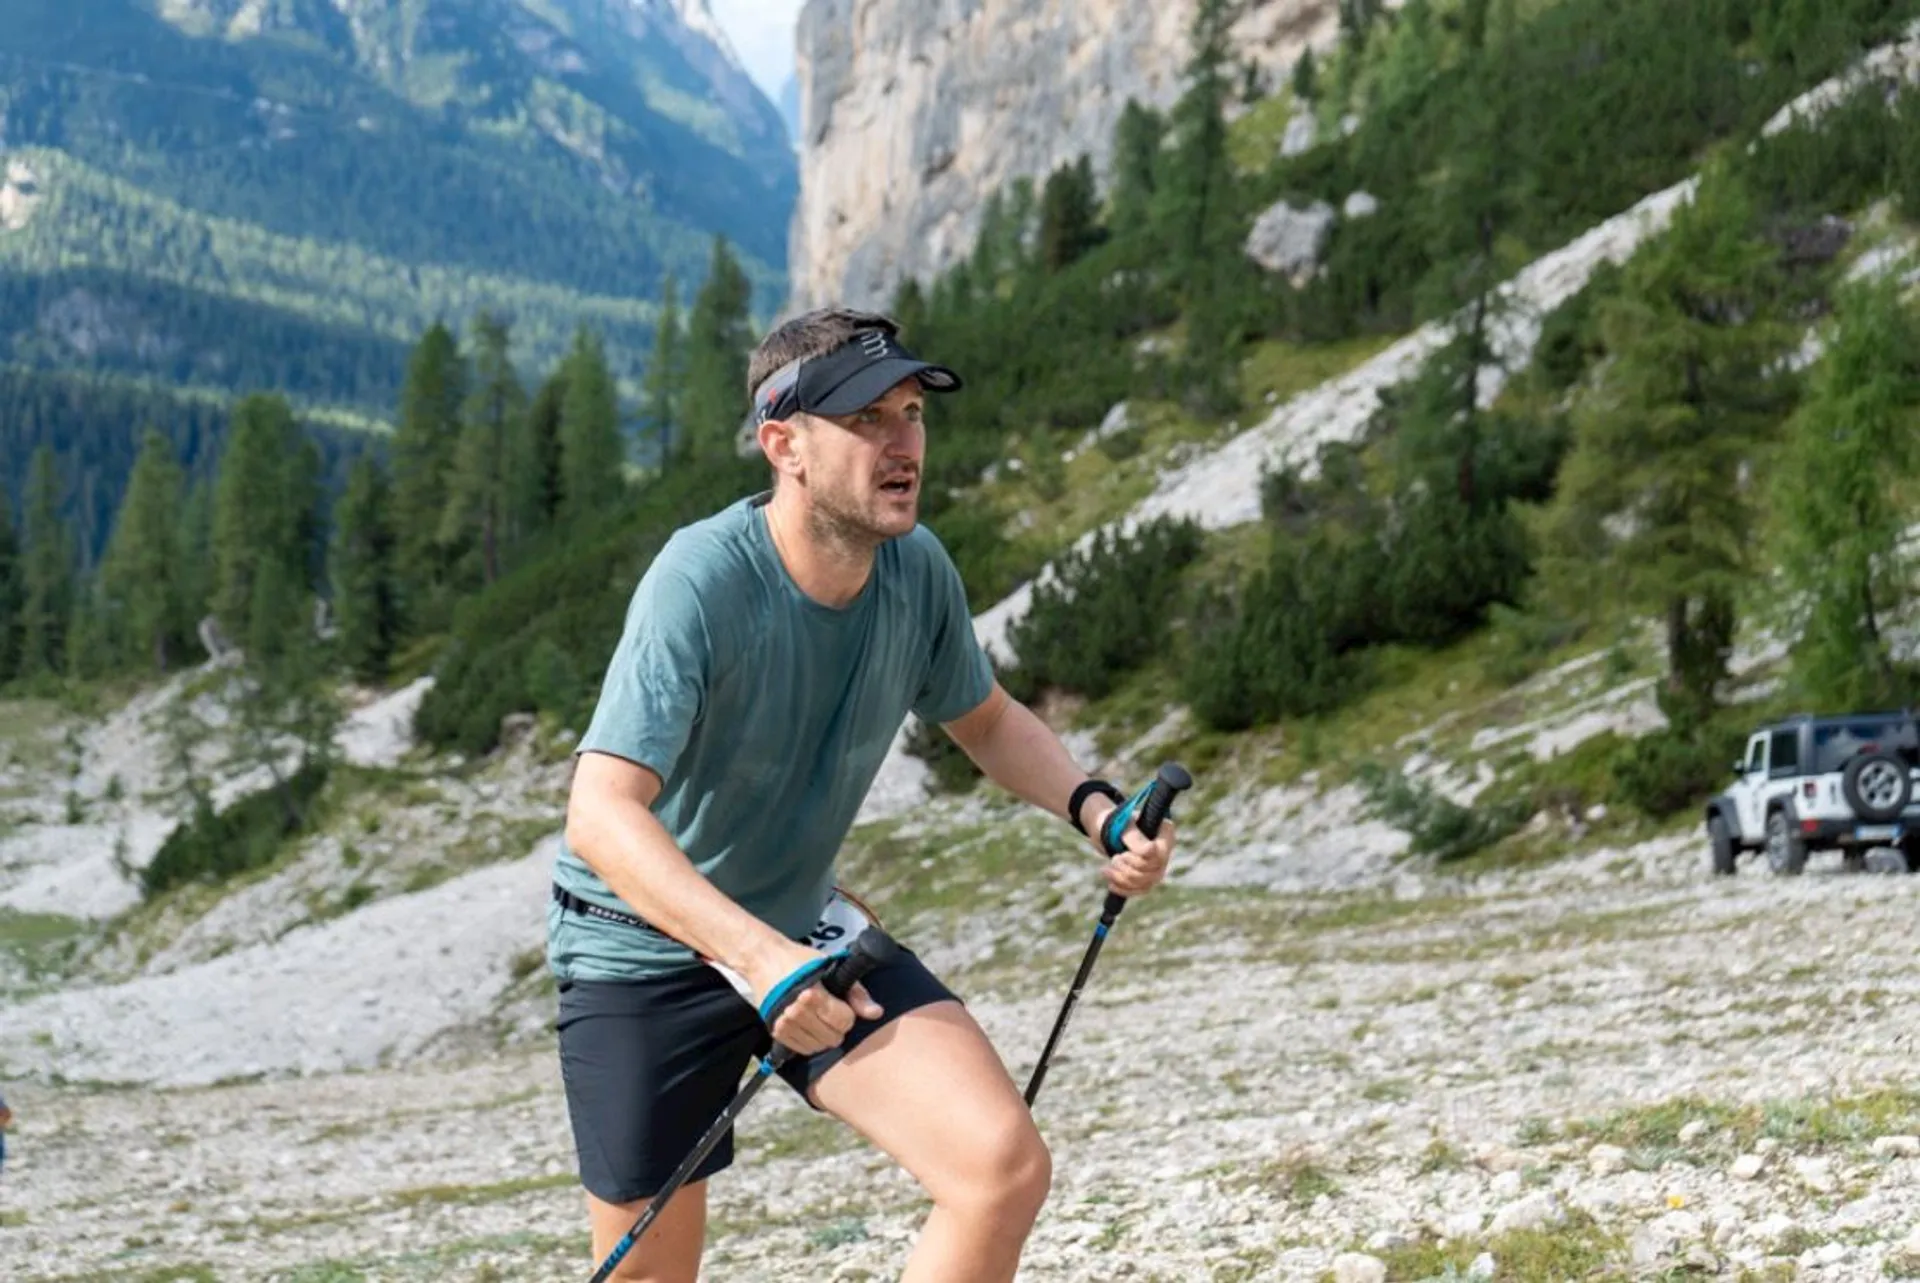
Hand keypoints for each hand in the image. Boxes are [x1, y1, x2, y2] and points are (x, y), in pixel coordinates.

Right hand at [746, 940, 883, 1055]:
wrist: (765, 960)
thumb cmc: (801, 962)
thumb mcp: (832, 968)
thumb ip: (856, 993)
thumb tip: (876, 1013)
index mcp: (811, 994)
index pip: (844, 1021)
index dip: (848, 1014)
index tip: (842, 1006)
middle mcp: (795, 1011)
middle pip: (832, 1037)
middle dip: (837, 1027)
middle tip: (832, 1013)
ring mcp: (783, 1023)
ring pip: (818, 1046)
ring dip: (824, 1036)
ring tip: (821, 1020)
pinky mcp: (775, 1031)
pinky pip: (801, 1050)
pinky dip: (810, 1042)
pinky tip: (811, 1028)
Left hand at [1084, 799, 1175, 897]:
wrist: (1109, 831)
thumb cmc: (1118, 823)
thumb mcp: (1123, 825)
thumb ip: (1135, 837)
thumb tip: (1150, 850)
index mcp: (1165, 833)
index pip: (1160, 852)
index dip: (1141, 858)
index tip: (1124, 853)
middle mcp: (1165, 852)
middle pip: (1151, 870)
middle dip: (1128, 866)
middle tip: (1115, 857)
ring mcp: (1158, 868)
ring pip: (1144, 882)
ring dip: (1122, 877)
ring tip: (1107, 868)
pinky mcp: (1148, 880)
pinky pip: (1139, 890)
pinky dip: (1123, 889)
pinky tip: (1111, 883)